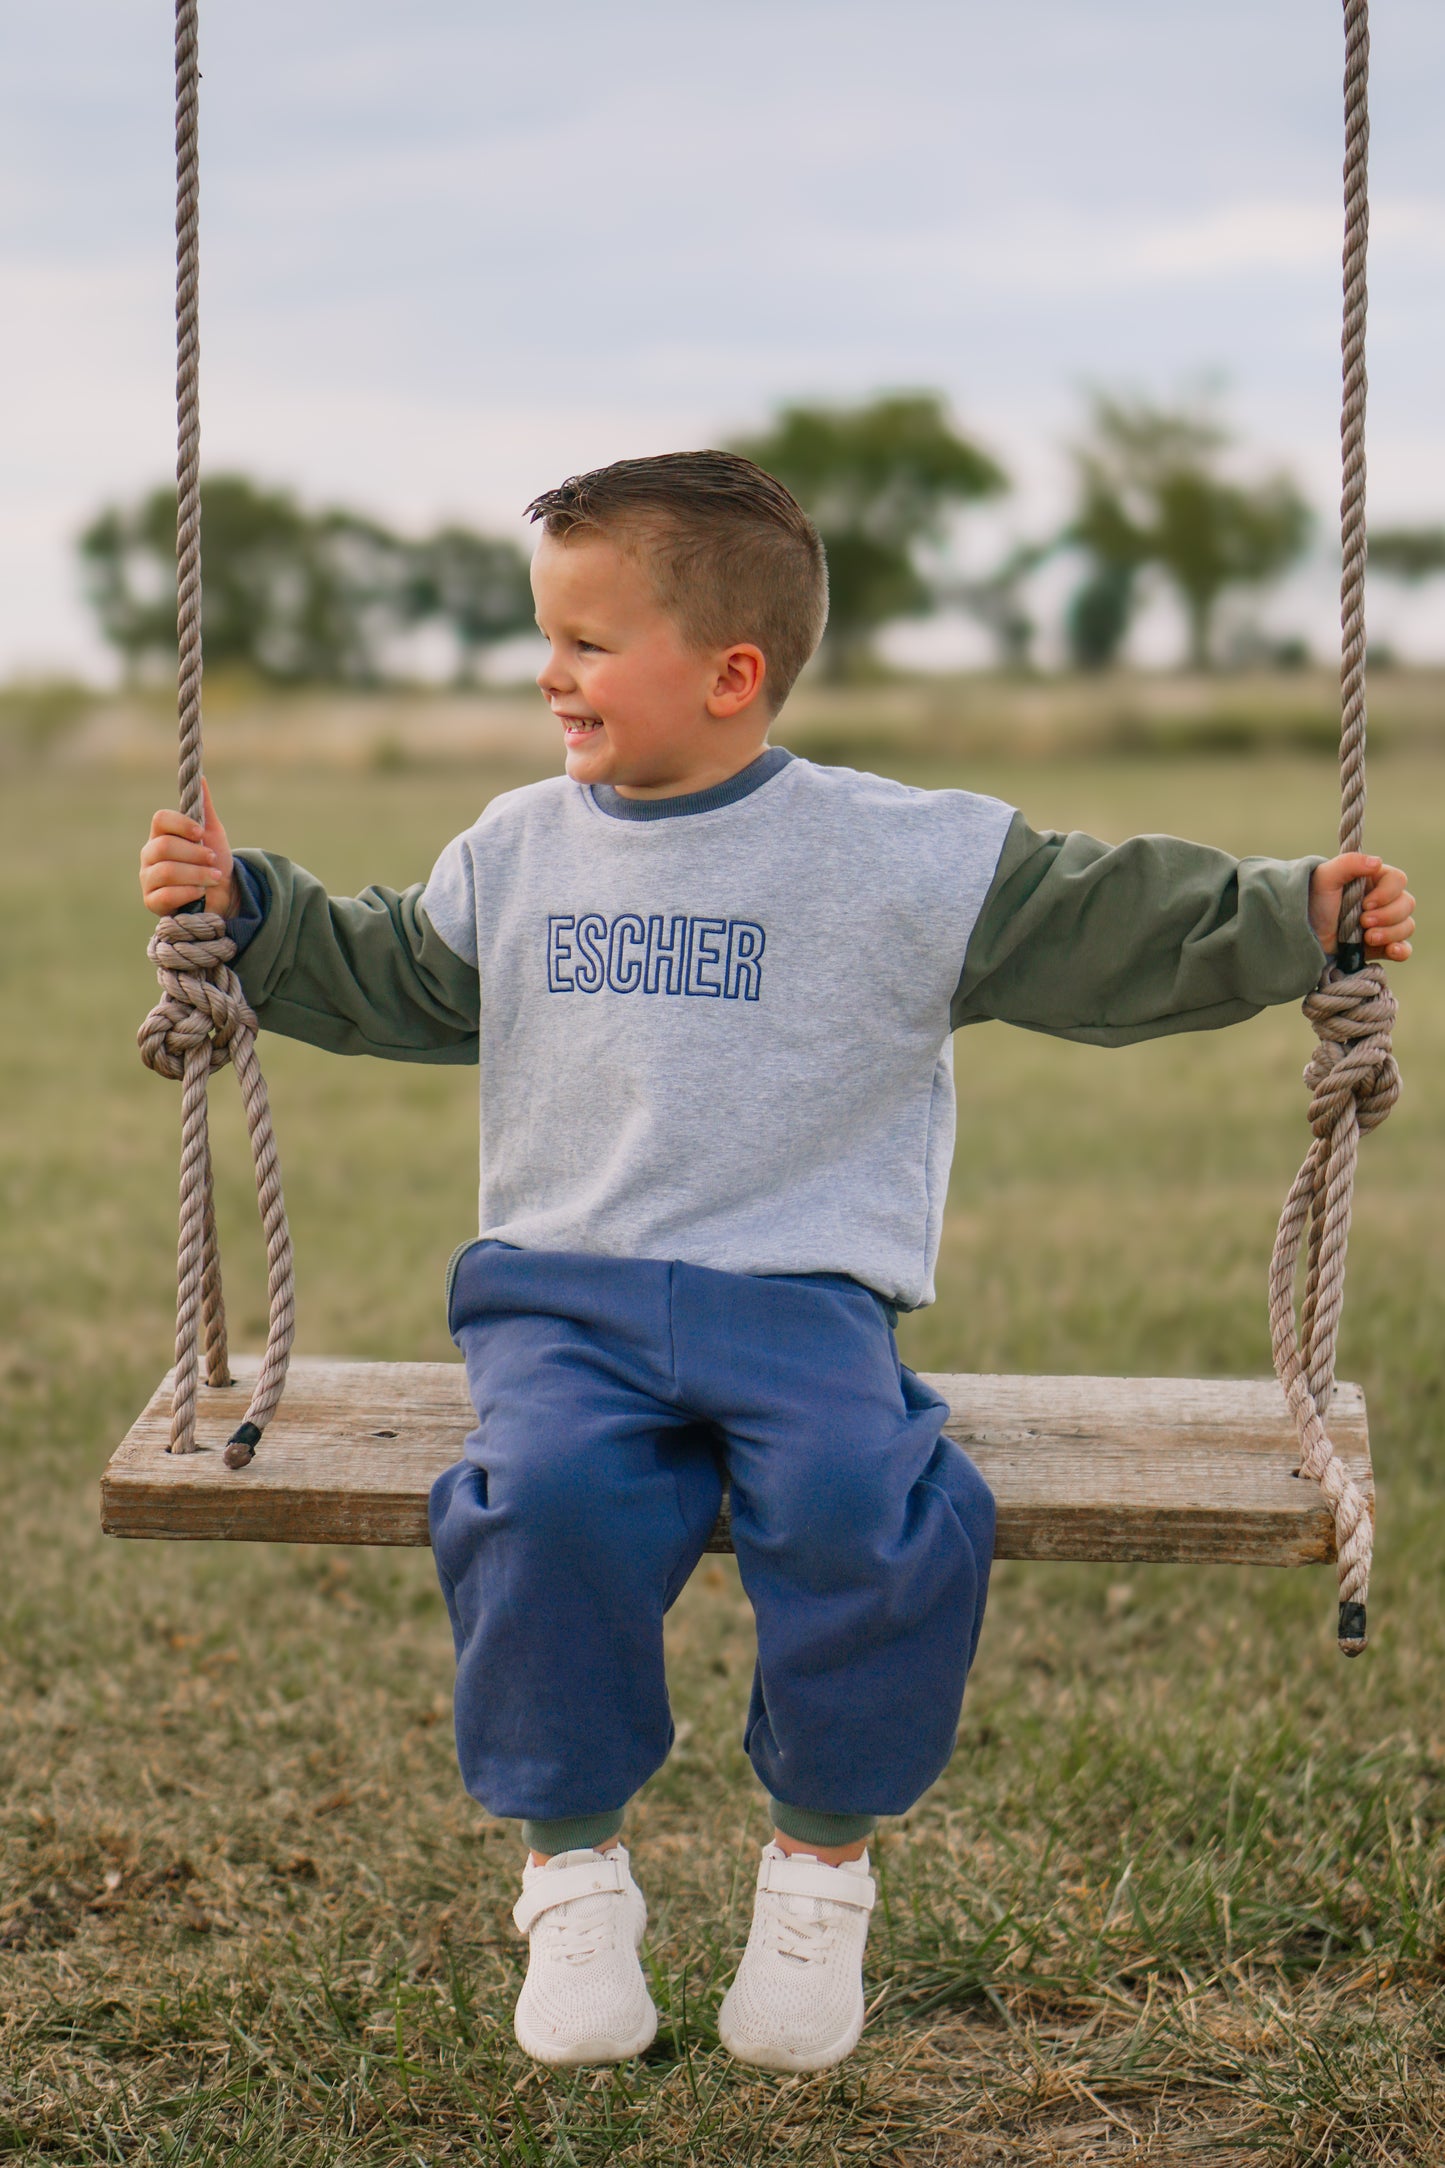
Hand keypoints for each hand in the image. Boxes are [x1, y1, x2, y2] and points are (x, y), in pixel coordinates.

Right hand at [139, 777, 238, 916]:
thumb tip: (202, 779)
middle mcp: (150, 854)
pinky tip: (201, 892)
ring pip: (166, 871)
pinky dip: (188, 893)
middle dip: (194, 854)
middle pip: (164, 846)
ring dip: (196, 874)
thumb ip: (205, 809)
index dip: (181, 824)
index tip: (201, 833)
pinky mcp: (152, 901)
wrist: (222, 895)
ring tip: (214, 878)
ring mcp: (148, 878)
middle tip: (212, 859)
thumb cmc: (213, 862)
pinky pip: (165, 895)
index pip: (160, 819)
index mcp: (162, 834)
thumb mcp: (213, 834)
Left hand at [1309, 852, 1413, 962]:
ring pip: (1406, 926)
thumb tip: (1377, 862)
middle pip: (1406, 904)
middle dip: (1387, 916)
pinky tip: (1391, 950)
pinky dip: (1402, 950)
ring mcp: (1384, 924)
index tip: (1365, 903)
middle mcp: (1384, 900)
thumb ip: (1349, 863)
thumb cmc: (1312, 899)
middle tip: (1363, 922)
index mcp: (1374, 879)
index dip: (1387, 893)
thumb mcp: (1325, 877)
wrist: (1300, 931)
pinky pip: (1403, 949)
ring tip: (1366, 938)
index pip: (1398, 880)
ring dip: (1390, 933)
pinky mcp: (1380, 946)